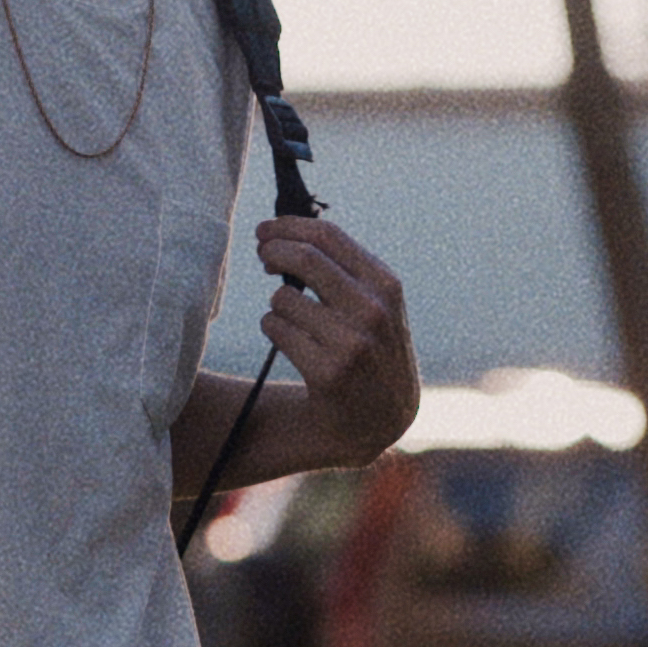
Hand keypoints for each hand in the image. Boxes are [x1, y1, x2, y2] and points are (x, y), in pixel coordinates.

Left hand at [255, 216, 418, 467]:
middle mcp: (373, 311)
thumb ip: (346, 270)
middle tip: (262, 255)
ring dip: (276, 304)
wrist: (381, 419)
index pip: (329, 237)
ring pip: (284, 298)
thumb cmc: (371, 350)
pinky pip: (277, 330)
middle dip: (273, 251)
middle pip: (304, 258)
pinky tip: (292, 343)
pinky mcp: (328, 372)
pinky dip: (274, 329)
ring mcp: (352, 343)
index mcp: (386, 285)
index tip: (267, 230)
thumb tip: (290, 232)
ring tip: (292, 320)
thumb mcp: (378, 306)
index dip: (289, 226)